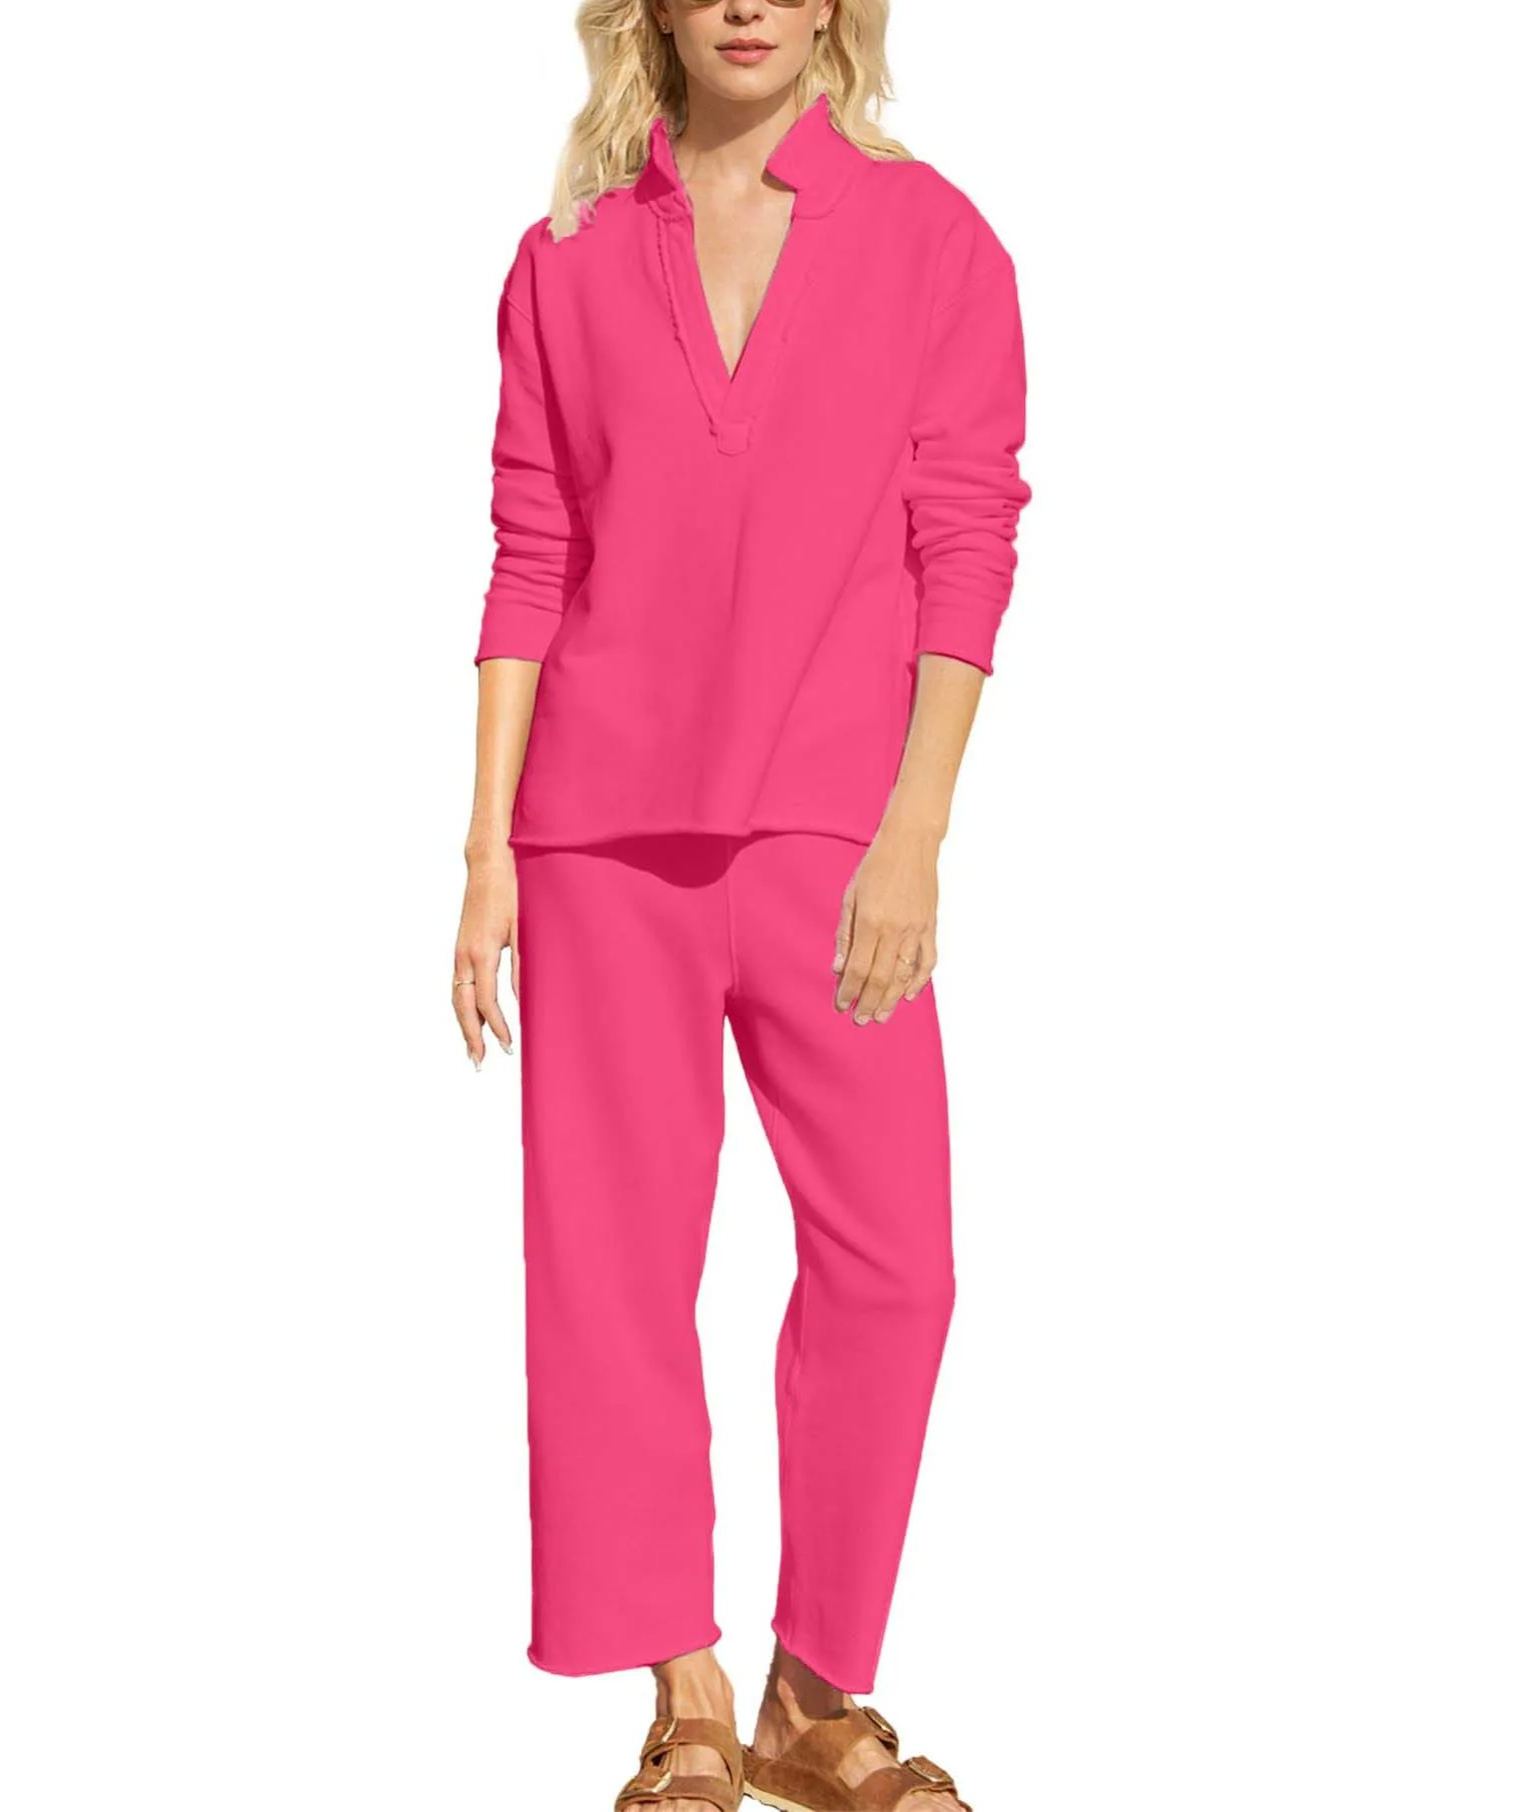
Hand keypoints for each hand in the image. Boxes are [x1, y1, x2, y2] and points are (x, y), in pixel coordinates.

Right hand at [453, 845, 518, 1064]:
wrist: (488, 863)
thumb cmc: (511, 891)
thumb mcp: (524, 928)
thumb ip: (523, 964)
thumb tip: (524, 998)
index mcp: (481, 952)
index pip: (487, 1001)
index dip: (497, 1027)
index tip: (510, 1046)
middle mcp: (464, 956)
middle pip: (463, 1007)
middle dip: (471, 1036)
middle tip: (479, 1062)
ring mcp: (459, 952)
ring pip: (456, 998)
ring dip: (464, 1025)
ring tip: (473, 1049)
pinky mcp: (460, 948)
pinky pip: (457, 985)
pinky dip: (462, 1006)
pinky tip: (472, 1017)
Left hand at [833, 821, 939, 1023]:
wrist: (910, 844)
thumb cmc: (875, 868)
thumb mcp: (849, 897)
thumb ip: (845, 935)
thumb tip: (838, 969)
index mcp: (870, 921)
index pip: (858, 968)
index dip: (849, 992)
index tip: (841, 1005)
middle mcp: (895, 929)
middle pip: (880, 978)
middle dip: (868, 1003)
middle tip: (860, 1021)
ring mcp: (916, 930)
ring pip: (904, 975)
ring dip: (891, 999)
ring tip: (881, 1016)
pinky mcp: (930, 926)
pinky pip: (927, 961)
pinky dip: (919, 981)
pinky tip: (908, 995)